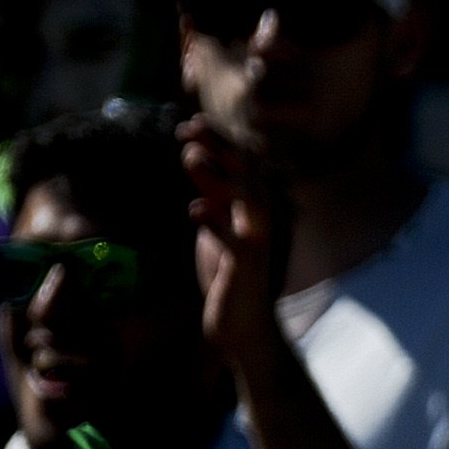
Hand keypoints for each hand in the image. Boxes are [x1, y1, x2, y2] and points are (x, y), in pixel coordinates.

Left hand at [182, 118, 290, 377]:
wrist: (243, 324)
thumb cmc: (229, 272)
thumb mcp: (217, 223)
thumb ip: (211, 192)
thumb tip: (195, 154)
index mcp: (251, 206)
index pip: (241, 163)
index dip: (218, 140)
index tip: (190, 124)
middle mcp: (259, 219)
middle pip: (245, 172)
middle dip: (220, 146)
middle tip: (190, 127)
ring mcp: (256, 242)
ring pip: (245, 200)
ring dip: (220, 177)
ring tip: (193, 158)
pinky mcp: (245, 267)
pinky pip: (234, 242)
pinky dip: (216, 224)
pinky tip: (196, 210)